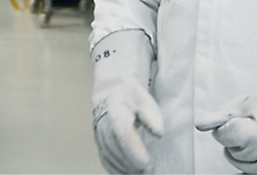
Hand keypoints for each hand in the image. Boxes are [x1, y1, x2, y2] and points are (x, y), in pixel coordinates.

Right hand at [91, 30, 162, 174]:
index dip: (133, 151)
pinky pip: (105, 158)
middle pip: (115, 148)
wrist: (110, 90)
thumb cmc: (130, 95)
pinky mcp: (99, 141)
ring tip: (141, 174)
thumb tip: (158, 133)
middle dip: (132, 164)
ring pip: (109, 155)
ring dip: (124, 168)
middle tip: (149, 172)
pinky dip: (115, 169)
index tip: (147, 164)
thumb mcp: (145, 98)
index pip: (123, 133)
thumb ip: (152, 115)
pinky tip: (127, 173)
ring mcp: (98, 133)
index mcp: (115, 110)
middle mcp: (103, 123)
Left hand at [196, 43, 256, 174]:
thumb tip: (200, 125)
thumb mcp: (247, 102)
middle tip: (253, 122)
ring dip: (243, 150)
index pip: (220, 136)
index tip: (239, 117)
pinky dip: (255, 159)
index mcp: (250, 135)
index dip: (226, 125)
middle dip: (234, 138)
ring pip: (241, 163)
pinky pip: (256, 169)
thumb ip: (221, 116)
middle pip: (230, 151)